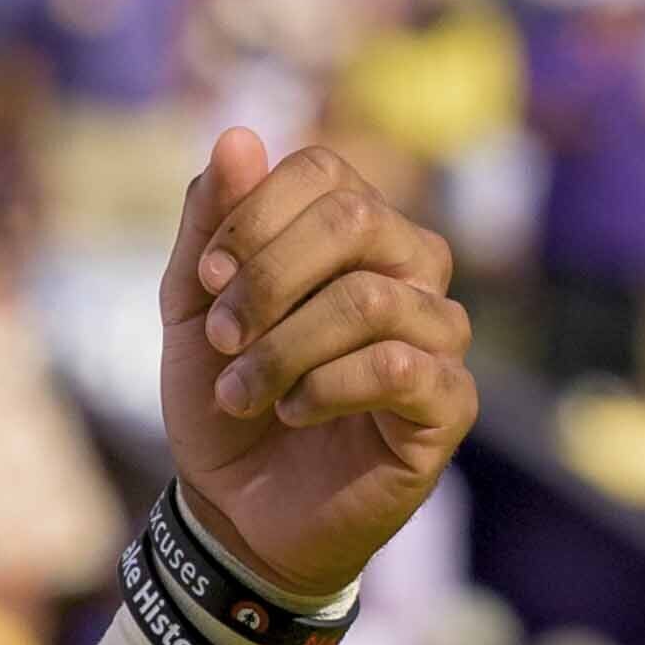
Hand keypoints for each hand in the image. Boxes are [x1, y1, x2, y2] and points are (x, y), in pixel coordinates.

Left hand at [165, 129, 472, 605]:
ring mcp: (437, 336)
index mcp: (355, 232)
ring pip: (372, 298)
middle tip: (223, 338)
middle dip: (270, 278)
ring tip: (242, 392)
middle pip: (355, 220)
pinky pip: (403, 367)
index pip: (325, 172)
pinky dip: (328, 388)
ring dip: (286, 347)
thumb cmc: (223, 398)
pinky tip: (294, 413)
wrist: (237, 510)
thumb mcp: (195, 306)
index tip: (207, 280)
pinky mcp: (449, 404)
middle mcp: (410, 270)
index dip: (255, 215)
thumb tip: (239, 135)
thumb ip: (211, 223)